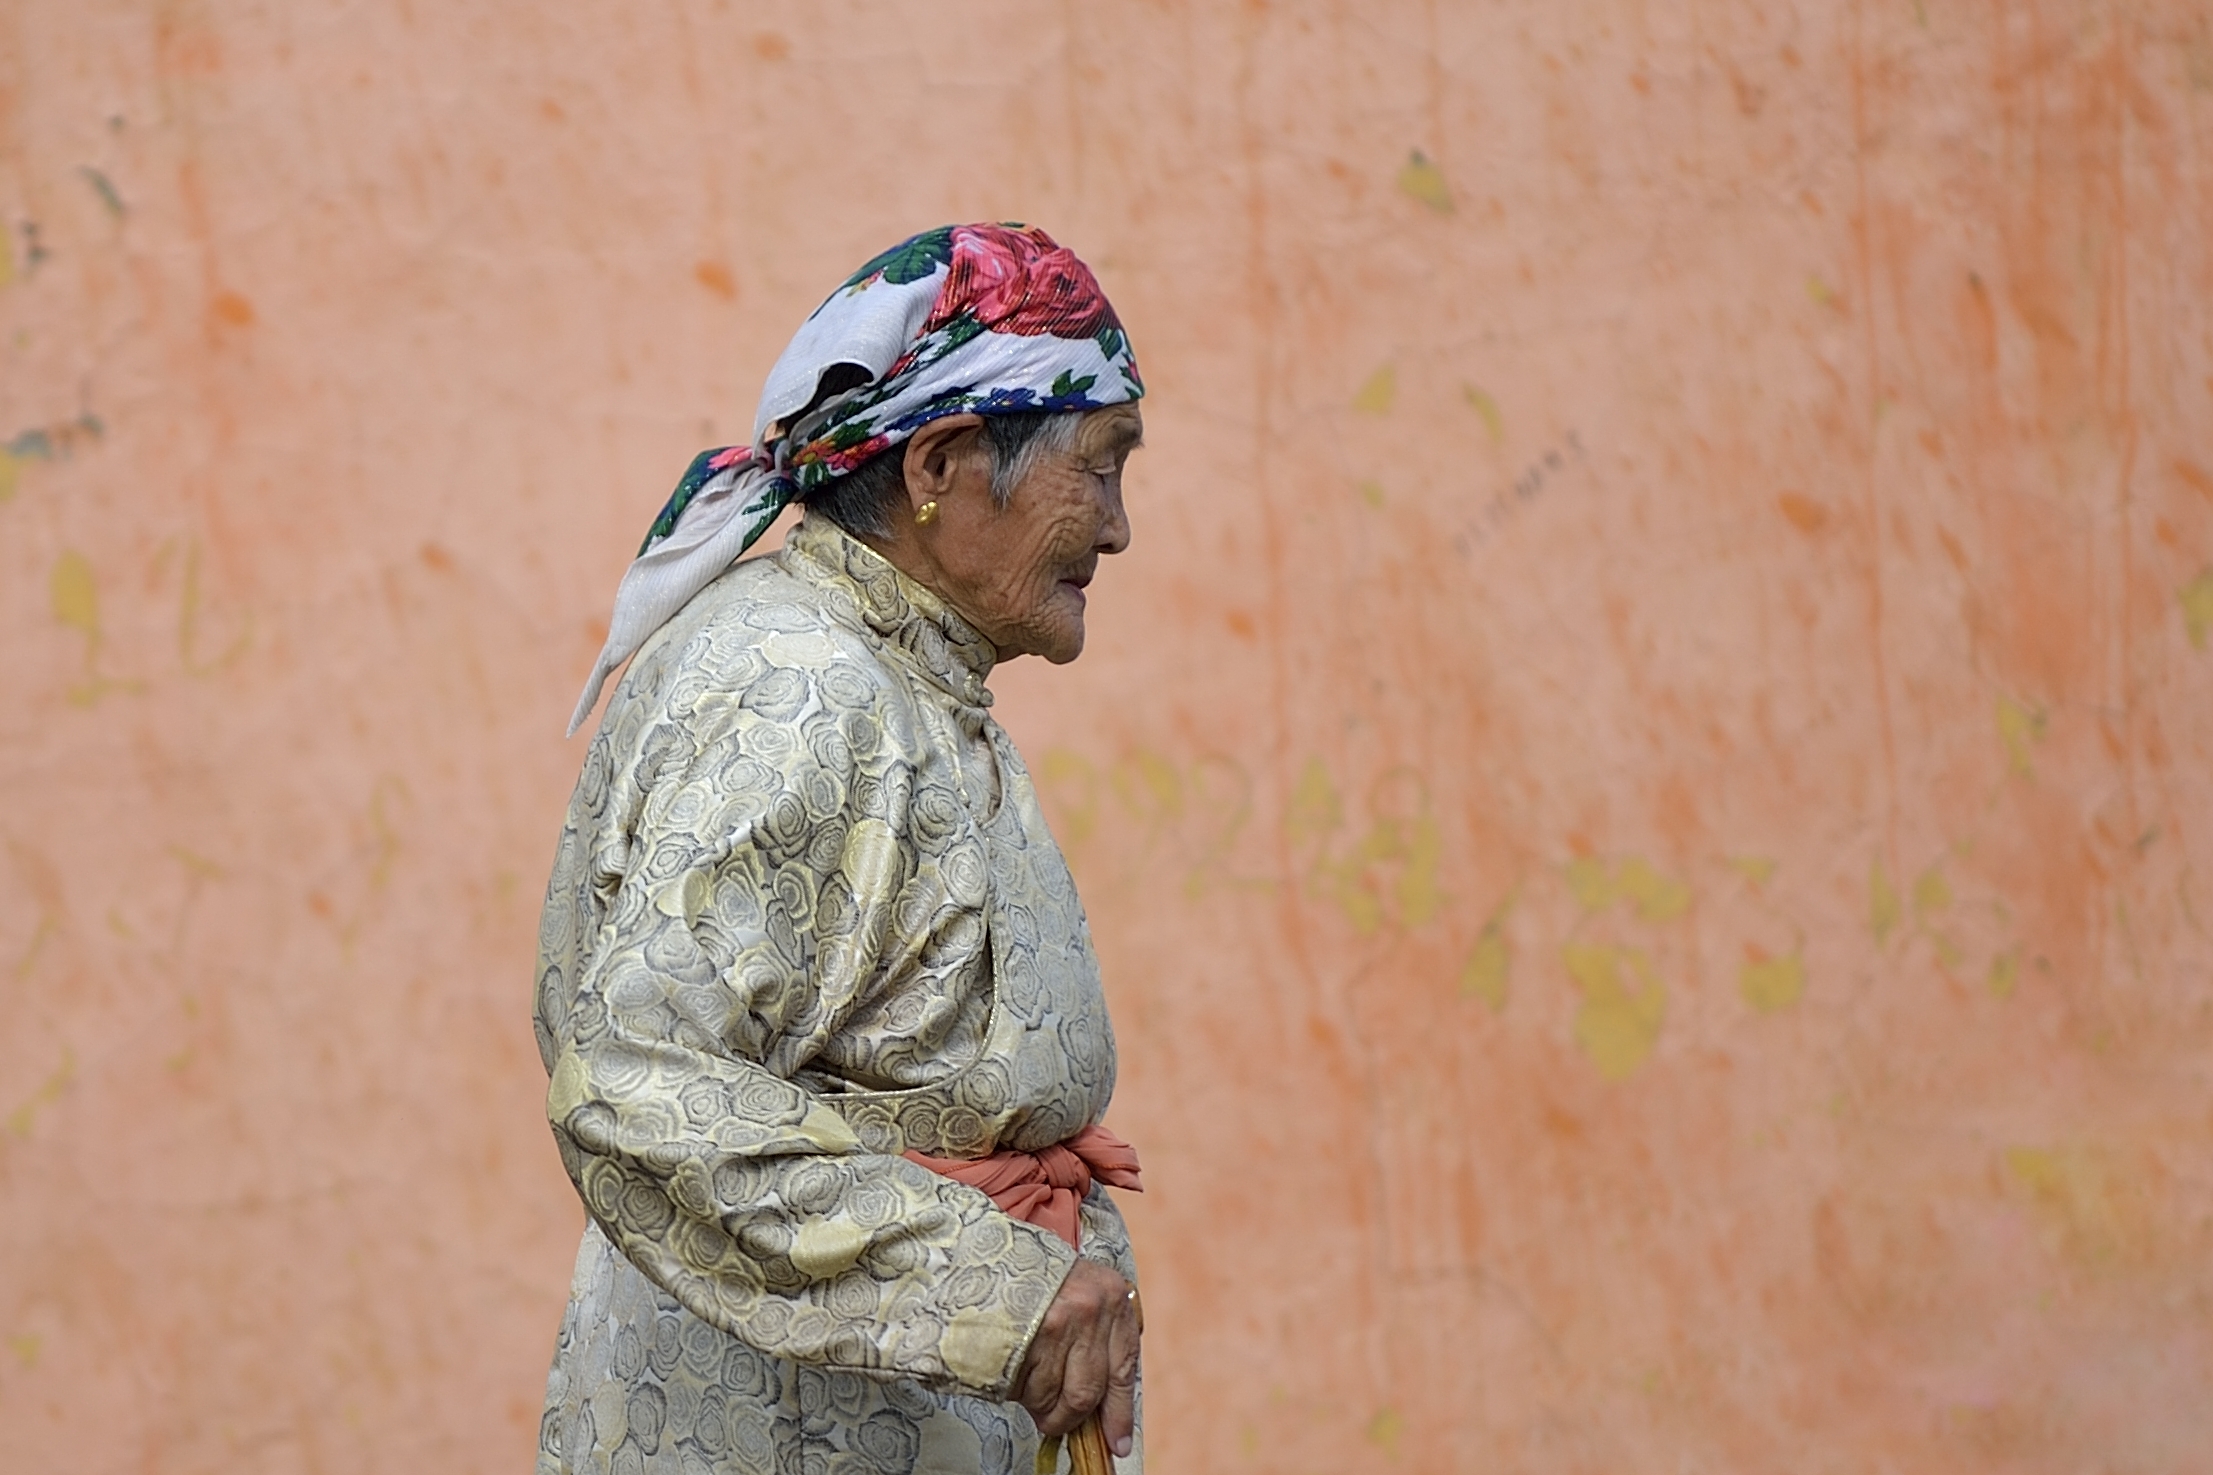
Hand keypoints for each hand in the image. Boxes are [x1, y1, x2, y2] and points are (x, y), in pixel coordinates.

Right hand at [1012, 1259, 1140, 1452]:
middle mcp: (1092, 1309)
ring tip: (1027, 1386)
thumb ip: (1098, 1339)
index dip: (1119, 1413)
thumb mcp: (1084, 1294)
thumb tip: (1102, 1409)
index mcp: (1114, 1297)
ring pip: (1055, 1396)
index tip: (1117, 1443)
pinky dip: (1018, 1392)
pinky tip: (1013, 1370)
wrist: (990, 1250)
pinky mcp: (1027, 1334)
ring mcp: (1060, 1321)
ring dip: (1039, 1405)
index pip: (1123, 1369)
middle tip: (1053, 1421)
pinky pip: (1026, 1387)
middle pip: (1088, 1393)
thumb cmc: (1040, 1279)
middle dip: (1069, 1418)